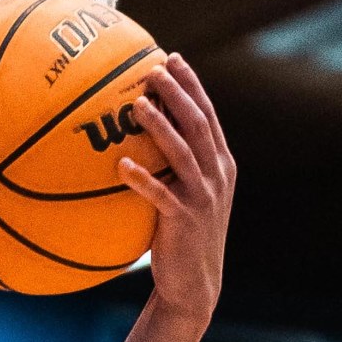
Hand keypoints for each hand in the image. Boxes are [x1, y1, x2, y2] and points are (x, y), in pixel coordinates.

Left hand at [118, 54, 235, 328]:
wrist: (194, 282)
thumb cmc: (180, 236)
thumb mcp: (183, 196)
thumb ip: (170, 168)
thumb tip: (130, 140)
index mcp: (219, 164)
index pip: (207, 115)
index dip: (191, 86)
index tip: (172, 58)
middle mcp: (216, 175)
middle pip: (198, 124)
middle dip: (178, 94)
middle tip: (154, 69)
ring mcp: (203, 197)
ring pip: (182, 152)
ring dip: (160, 126)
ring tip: (137, 105)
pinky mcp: (183, 220)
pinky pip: (160, 195)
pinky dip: (142, 178)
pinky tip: (122, 165)